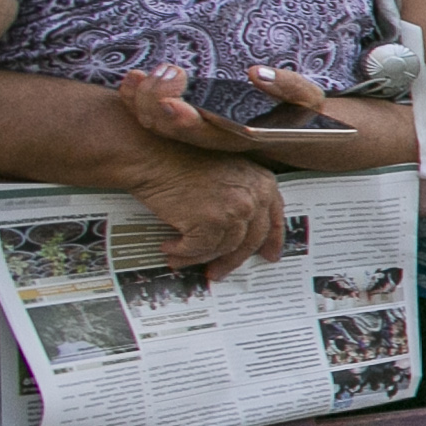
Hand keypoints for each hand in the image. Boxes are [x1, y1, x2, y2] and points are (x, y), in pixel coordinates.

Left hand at [116, 62, 324, 154]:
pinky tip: (132, 79)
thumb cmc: (300, 115)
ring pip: (155, 123)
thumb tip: (255, 73)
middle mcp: (212, 137)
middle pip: (171, 129)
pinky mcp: (186, 120)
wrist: (295, 132)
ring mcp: (196, 131)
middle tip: (166, 72)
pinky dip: (138, 97)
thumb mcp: (307, 99)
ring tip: (139, 75)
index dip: (183, 121)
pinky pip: (152, 113)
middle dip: (156, 101)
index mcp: (239, 136)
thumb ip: (288, 85)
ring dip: (141, 100)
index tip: (171, 103)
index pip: (205, 133)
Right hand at [123, 146, 289, 279]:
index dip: (271, 241)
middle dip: (232, 260)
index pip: (274, 220)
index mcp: (263, 184)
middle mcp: (254, 198)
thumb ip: (244, 195)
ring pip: (223, 248)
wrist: (152, 154)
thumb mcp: (228, 171)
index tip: (268, 257)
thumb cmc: (182, 160)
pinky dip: (183, 253)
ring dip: (200, 257)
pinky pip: (198, 249)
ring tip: (182, 259)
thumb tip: (245, 231)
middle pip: (250, 241)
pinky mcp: (209, 223)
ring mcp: (233, 211)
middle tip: (218, 271)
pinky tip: (169, 248)